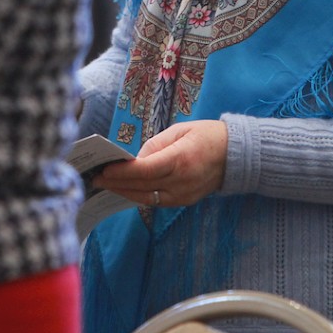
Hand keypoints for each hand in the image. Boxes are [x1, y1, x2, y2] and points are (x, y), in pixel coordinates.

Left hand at [93, 120, 227, 208]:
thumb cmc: (207, 136)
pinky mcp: (185, 201)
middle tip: (96, 179)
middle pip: (142, 187)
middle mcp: (181, 181)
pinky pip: (157, 202)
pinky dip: (140, 196)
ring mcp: (184, 195)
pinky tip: (127, 190)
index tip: (104, 171)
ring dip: (125, 192)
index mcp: (180, 159)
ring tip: (107, 186)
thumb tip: (134, 161)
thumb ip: (154, 145)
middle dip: (117, 184)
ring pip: (147, 199)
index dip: (121, 173)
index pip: (144, 171)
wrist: (236, 155)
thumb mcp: (179, 131)